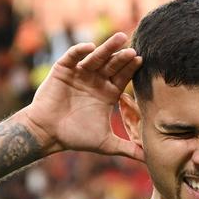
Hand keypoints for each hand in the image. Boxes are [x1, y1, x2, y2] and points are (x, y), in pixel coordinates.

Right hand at [23, 32, 142, 159]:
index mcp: (107, 93)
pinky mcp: (63, 70)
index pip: (123, 77)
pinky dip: (79, 51)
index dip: (131, 69)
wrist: (48, 134)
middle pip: (112, 64)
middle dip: (122, 56)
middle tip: (133, 49)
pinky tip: (90, 47)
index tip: (142, 61)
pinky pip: (72, 57)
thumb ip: (129, 149)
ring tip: (119, 38)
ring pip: (95, 57)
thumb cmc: (75, 137)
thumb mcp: (107, 143)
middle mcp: (95, 81)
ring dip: (106, 48)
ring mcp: (79, 74)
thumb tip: (150, 160)